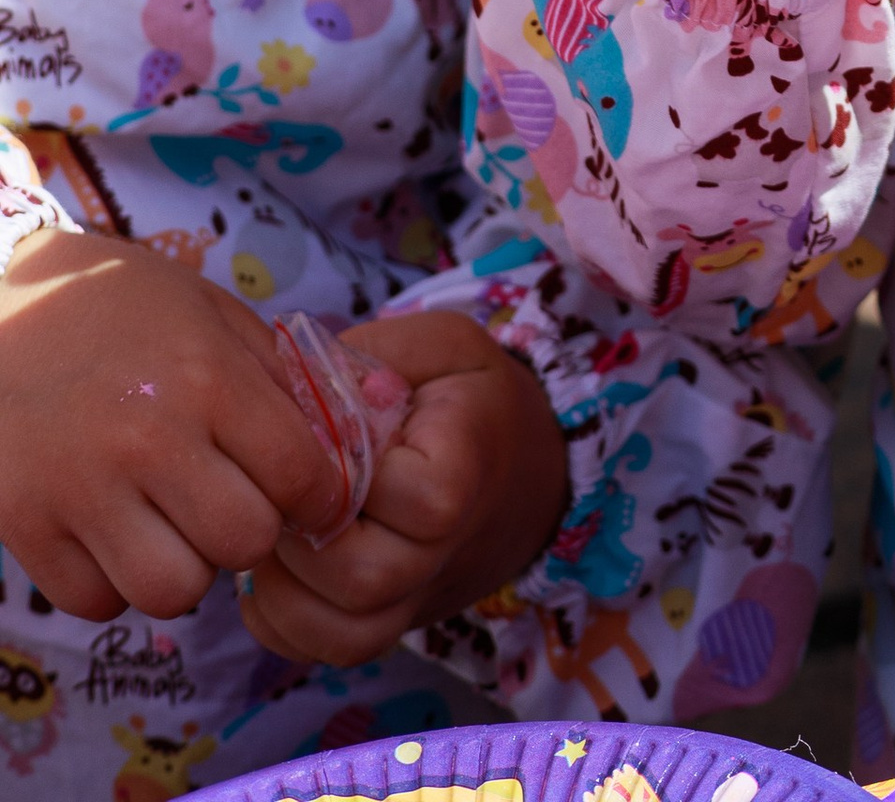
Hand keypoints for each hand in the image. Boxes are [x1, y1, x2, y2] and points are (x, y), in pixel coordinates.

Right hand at [0, 237, 336, 620]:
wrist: (5, 307)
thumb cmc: (123, 306)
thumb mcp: (212, 312)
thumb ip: (275, 376)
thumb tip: (337, 443)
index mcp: (209, 377)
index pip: (300, 476)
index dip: (318, 495)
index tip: (307, 495)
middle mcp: (149, 438)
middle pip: (244, 544)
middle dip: (250, 532)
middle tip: (231, 506)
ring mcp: (82, 488)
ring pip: (173, 592)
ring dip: (185, 569)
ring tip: (172, 527)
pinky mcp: (25, 526)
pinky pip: (96, 603)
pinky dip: (113, 584)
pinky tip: (114, 536)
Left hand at [243, 308, 567, 666]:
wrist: (519, 470)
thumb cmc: (467, 398)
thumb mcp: (442, 346)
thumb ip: (381, 351)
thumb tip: (304, 382)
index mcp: (463, 475)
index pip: (404, 496)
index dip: (345, 469)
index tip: (327, 432)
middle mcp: (445, 553)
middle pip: (363, 578)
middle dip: (301, 536)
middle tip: (275, 489)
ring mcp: (416, 600)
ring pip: (340, 633)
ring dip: (282, 587)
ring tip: (272, 529)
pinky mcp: (388, 627)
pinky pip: (323, 651)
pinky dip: (279, 620)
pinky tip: (274, 567)